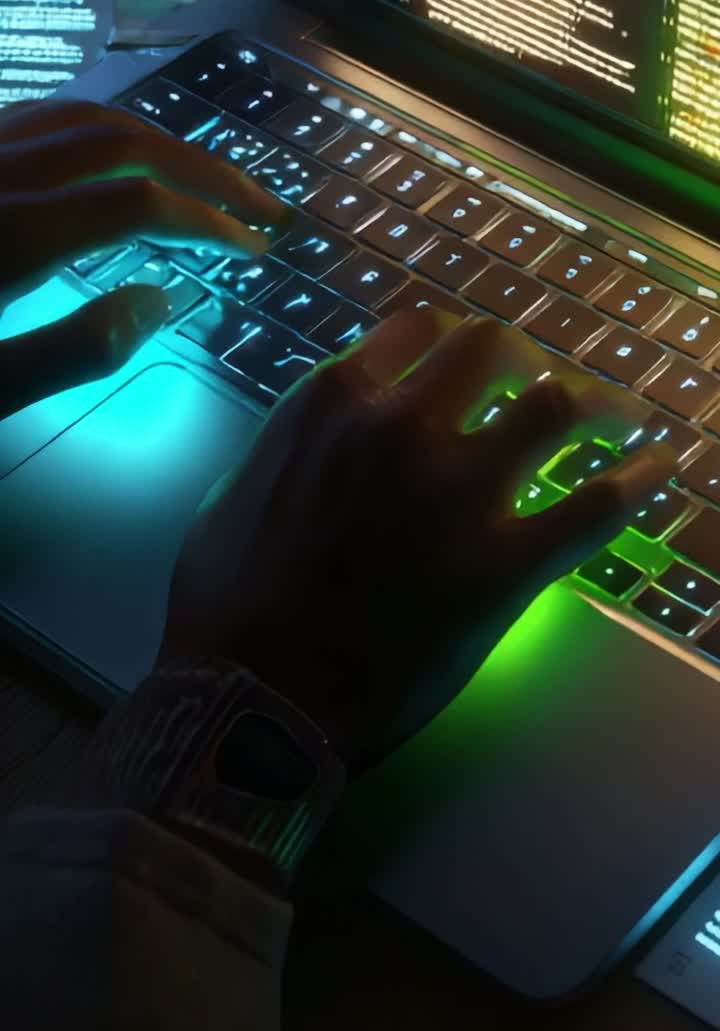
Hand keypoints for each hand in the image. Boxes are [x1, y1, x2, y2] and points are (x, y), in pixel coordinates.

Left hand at [0, 99, 288, 419]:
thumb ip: (70, 350)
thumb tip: (156, 304)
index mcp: (11, 234)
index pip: (136, 204)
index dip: (208, 221)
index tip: (256, 247)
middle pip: (123, 145)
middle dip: (205, 172)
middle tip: (263, 204)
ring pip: (86, 118)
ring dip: (160, 143)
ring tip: (208, 179)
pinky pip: (46, 115)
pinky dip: (104, 128)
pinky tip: (123, 154)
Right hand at [162, 310, 673, 770]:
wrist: (253, 699)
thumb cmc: (227, 607)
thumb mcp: (235, 495)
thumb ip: (294, 447)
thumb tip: (326, 435)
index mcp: (334, 404)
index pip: (415, 331)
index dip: (447, 341)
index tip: (464, 360)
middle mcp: (405, 426)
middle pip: (494, 348)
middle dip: (526, 358)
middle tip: (541, 380)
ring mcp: (461, 492)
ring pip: (556, 407)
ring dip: (599, 404)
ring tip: (623, 415)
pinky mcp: (506, 565)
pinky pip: (593, 508)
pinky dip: (635, 483)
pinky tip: (656, 471)